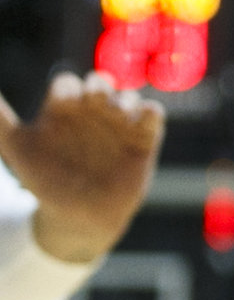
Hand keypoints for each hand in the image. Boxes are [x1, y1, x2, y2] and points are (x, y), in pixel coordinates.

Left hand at [0, 72, 165, 263]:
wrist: (79, 215)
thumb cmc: (45, 181)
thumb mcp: (18, 149)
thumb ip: (1, 122)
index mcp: (63, 110)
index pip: (67, 84)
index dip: (66, 89)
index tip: (61, 106)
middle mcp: (92, 113)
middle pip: (99, 83)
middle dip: (98, 85)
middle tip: (94, 97)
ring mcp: (119, 125)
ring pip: (127, 96)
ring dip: (123, 99)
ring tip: (117, 113)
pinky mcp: (143, 139)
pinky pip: (152, 115)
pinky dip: (150, 111)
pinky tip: (142, 116)